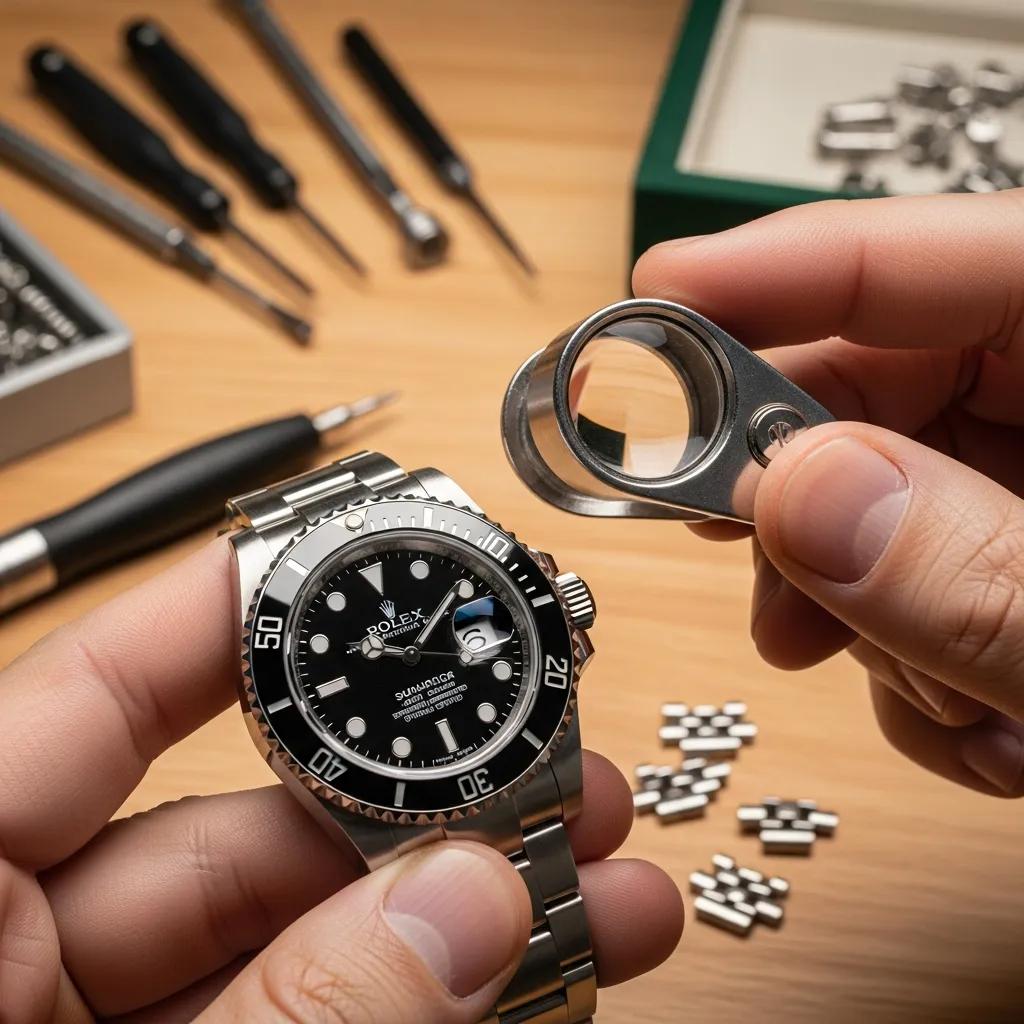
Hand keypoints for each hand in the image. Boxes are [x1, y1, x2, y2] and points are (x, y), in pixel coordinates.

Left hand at [0, 539, 681, 1022]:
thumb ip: (297, 1019)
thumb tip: (463, 908)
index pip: (96, 684)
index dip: (238, 601)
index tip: (370, 552)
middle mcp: (15, 950)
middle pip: (241, 817)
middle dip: (420, 790)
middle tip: (550, 762)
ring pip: (301, 927)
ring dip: (456, 904)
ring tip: (599, 870)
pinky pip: (309, 1011)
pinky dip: (421, 997)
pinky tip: (535, 967)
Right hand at [634, 190, 1023, 797]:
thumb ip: (989, 580)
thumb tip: (800, 497)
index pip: (956, 252)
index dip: (788, 265)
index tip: (656, 296)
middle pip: (897, 379)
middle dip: (802, 479)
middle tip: (721, 533)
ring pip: (893, 497)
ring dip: (865, 606)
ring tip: (907, 692)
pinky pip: (930, 575)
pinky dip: (919, 663)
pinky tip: (974, 725)